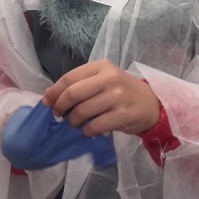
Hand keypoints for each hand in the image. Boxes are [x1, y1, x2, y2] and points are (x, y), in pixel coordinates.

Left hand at [42, 60, 160, 136]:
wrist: (151, 104)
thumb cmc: (122, 91)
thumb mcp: (104, 79)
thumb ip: (81, 84)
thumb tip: (51, 97)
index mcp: (101, 67)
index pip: (70, 78)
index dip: (54, 91)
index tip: (47, 102)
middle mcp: (109, 79)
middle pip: (73, 93)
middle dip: (60, 107)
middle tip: (58, 115)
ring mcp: (117, 97)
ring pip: (82, 111)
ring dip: (73, 121)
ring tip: (74, 123)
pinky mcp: (123, 115)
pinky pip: (95, 126)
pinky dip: (86, 131)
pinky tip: (88, 130)